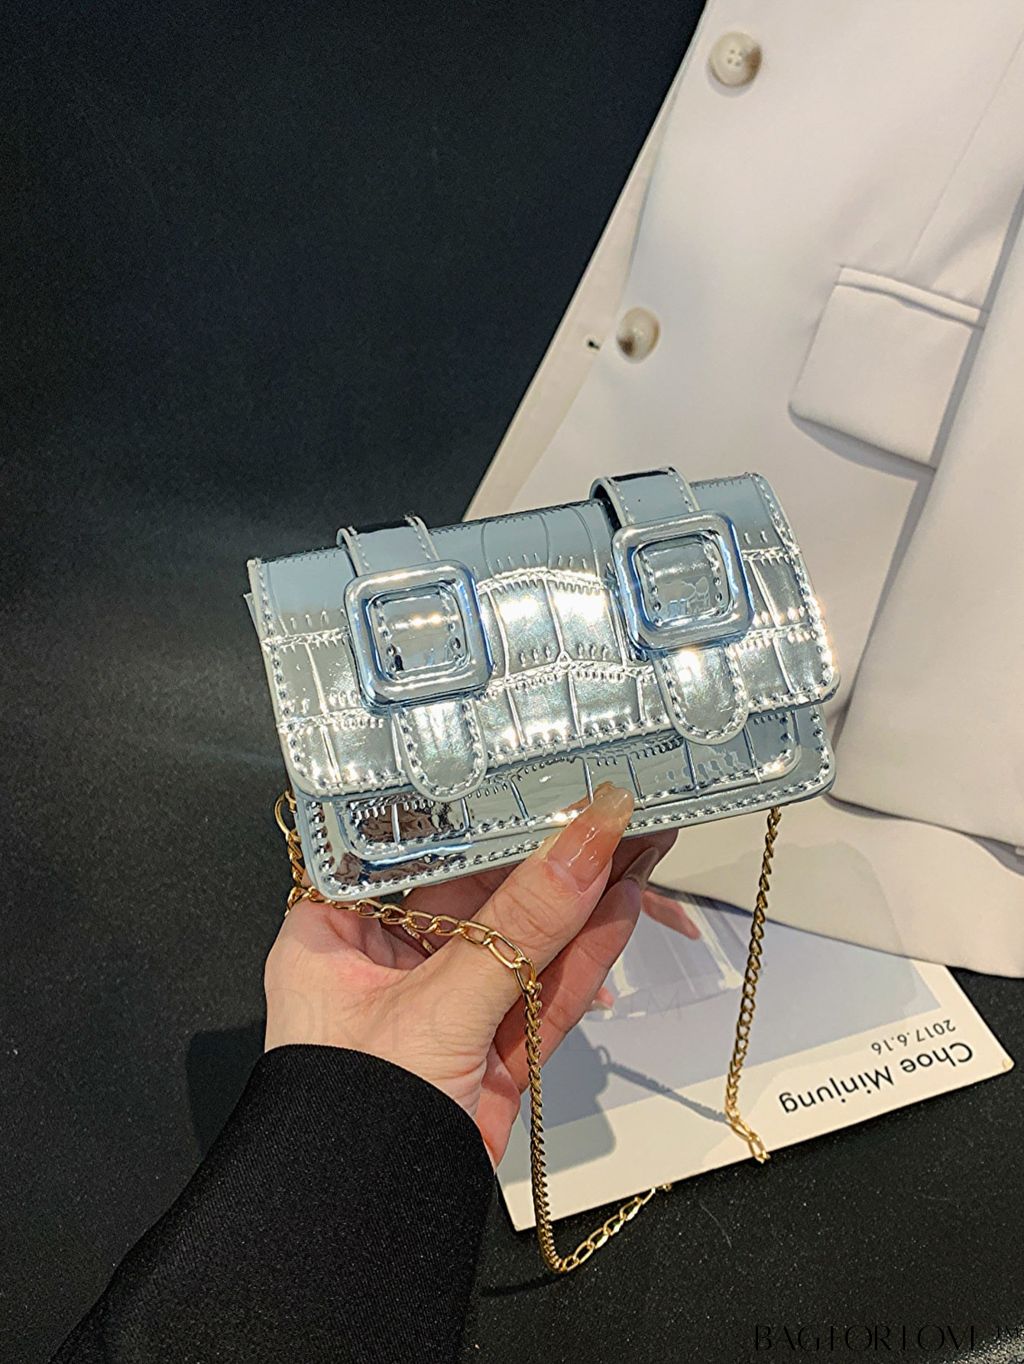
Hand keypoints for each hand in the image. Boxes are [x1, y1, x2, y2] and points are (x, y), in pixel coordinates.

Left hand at [264, 784, 675, 1163]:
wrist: (366, 1244)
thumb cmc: (350, 1123)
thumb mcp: (437, 1008)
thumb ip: (521, 927)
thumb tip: (585, 844)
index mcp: (334, 931)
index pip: (411, 849)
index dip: (474, 811)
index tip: (531, 773)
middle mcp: (386, 959)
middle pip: (478, 890)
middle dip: (545, 853)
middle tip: (605, 806)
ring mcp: (442, 1004)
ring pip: (521, 938)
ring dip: (580, 896)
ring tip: (636, 841)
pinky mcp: (488, 1048)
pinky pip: (543, 989)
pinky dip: (586, 954)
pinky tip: (623, 906)